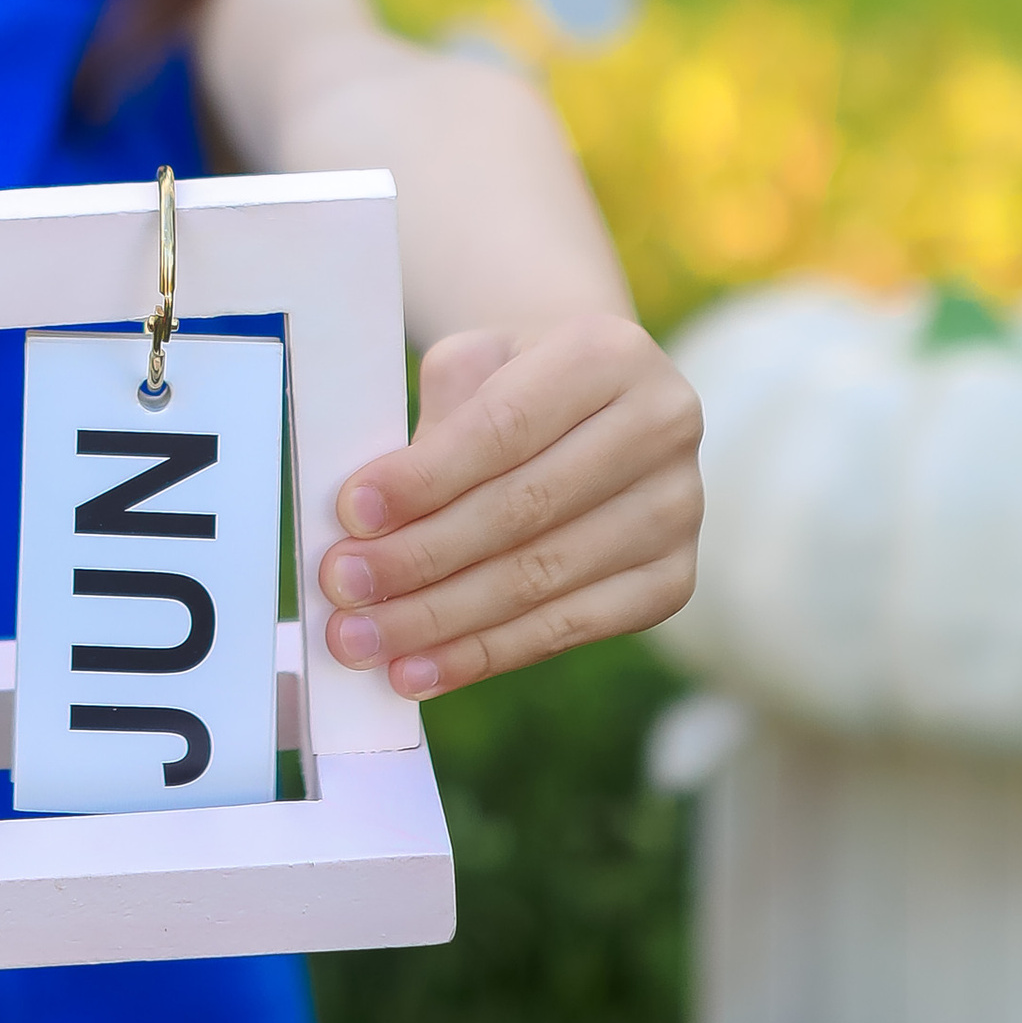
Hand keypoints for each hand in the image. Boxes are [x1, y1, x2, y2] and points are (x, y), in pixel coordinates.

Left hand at [317, 317, 701, 696]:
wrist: (594, 407)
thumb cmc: (512, 383)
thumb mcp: (474, 365)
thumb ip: (431, 426)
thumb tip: (368, 524)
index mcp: (610, 353)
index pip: (504, 427)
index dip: (425, 478)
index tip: (350, 515)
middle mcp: (663, 426)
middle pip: (523, 509)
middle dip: (421, 556)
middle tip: (343, 588)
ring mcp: (678, 509)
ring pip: (542, 579)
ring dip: (440, 618)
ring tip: (363, 640)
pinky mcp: (674, 581)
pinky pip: (568, 629)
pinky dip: (484, 654)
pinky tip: (420, 669)